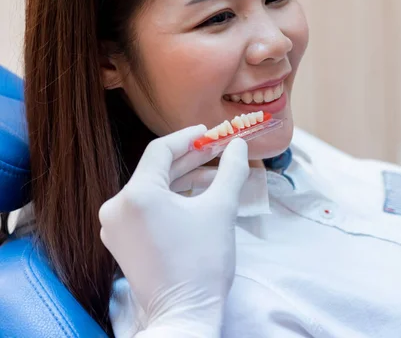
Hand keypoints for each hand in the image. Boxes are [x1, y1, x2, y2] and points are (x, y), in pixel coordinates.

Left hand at [99, 125, 248, 336]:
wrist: (184, 314)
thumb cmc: (202, 262)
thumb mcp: (221, 209)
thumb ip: (231, 171)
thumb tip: (239, 146)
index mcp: (136, 195)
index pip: (161, 151)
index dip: (189, 138)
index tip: (210, 132)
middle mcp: (117, 207)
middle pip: (156, 170)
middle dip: (190, 159)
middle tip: (218, 150)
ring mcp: (115, 227)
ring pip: (152, 190)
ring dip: (182, 180)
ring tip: (213, 175)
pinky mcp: (121, 242)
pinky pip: (146, 209)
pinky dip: (170, 200)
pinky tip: (195, 197)